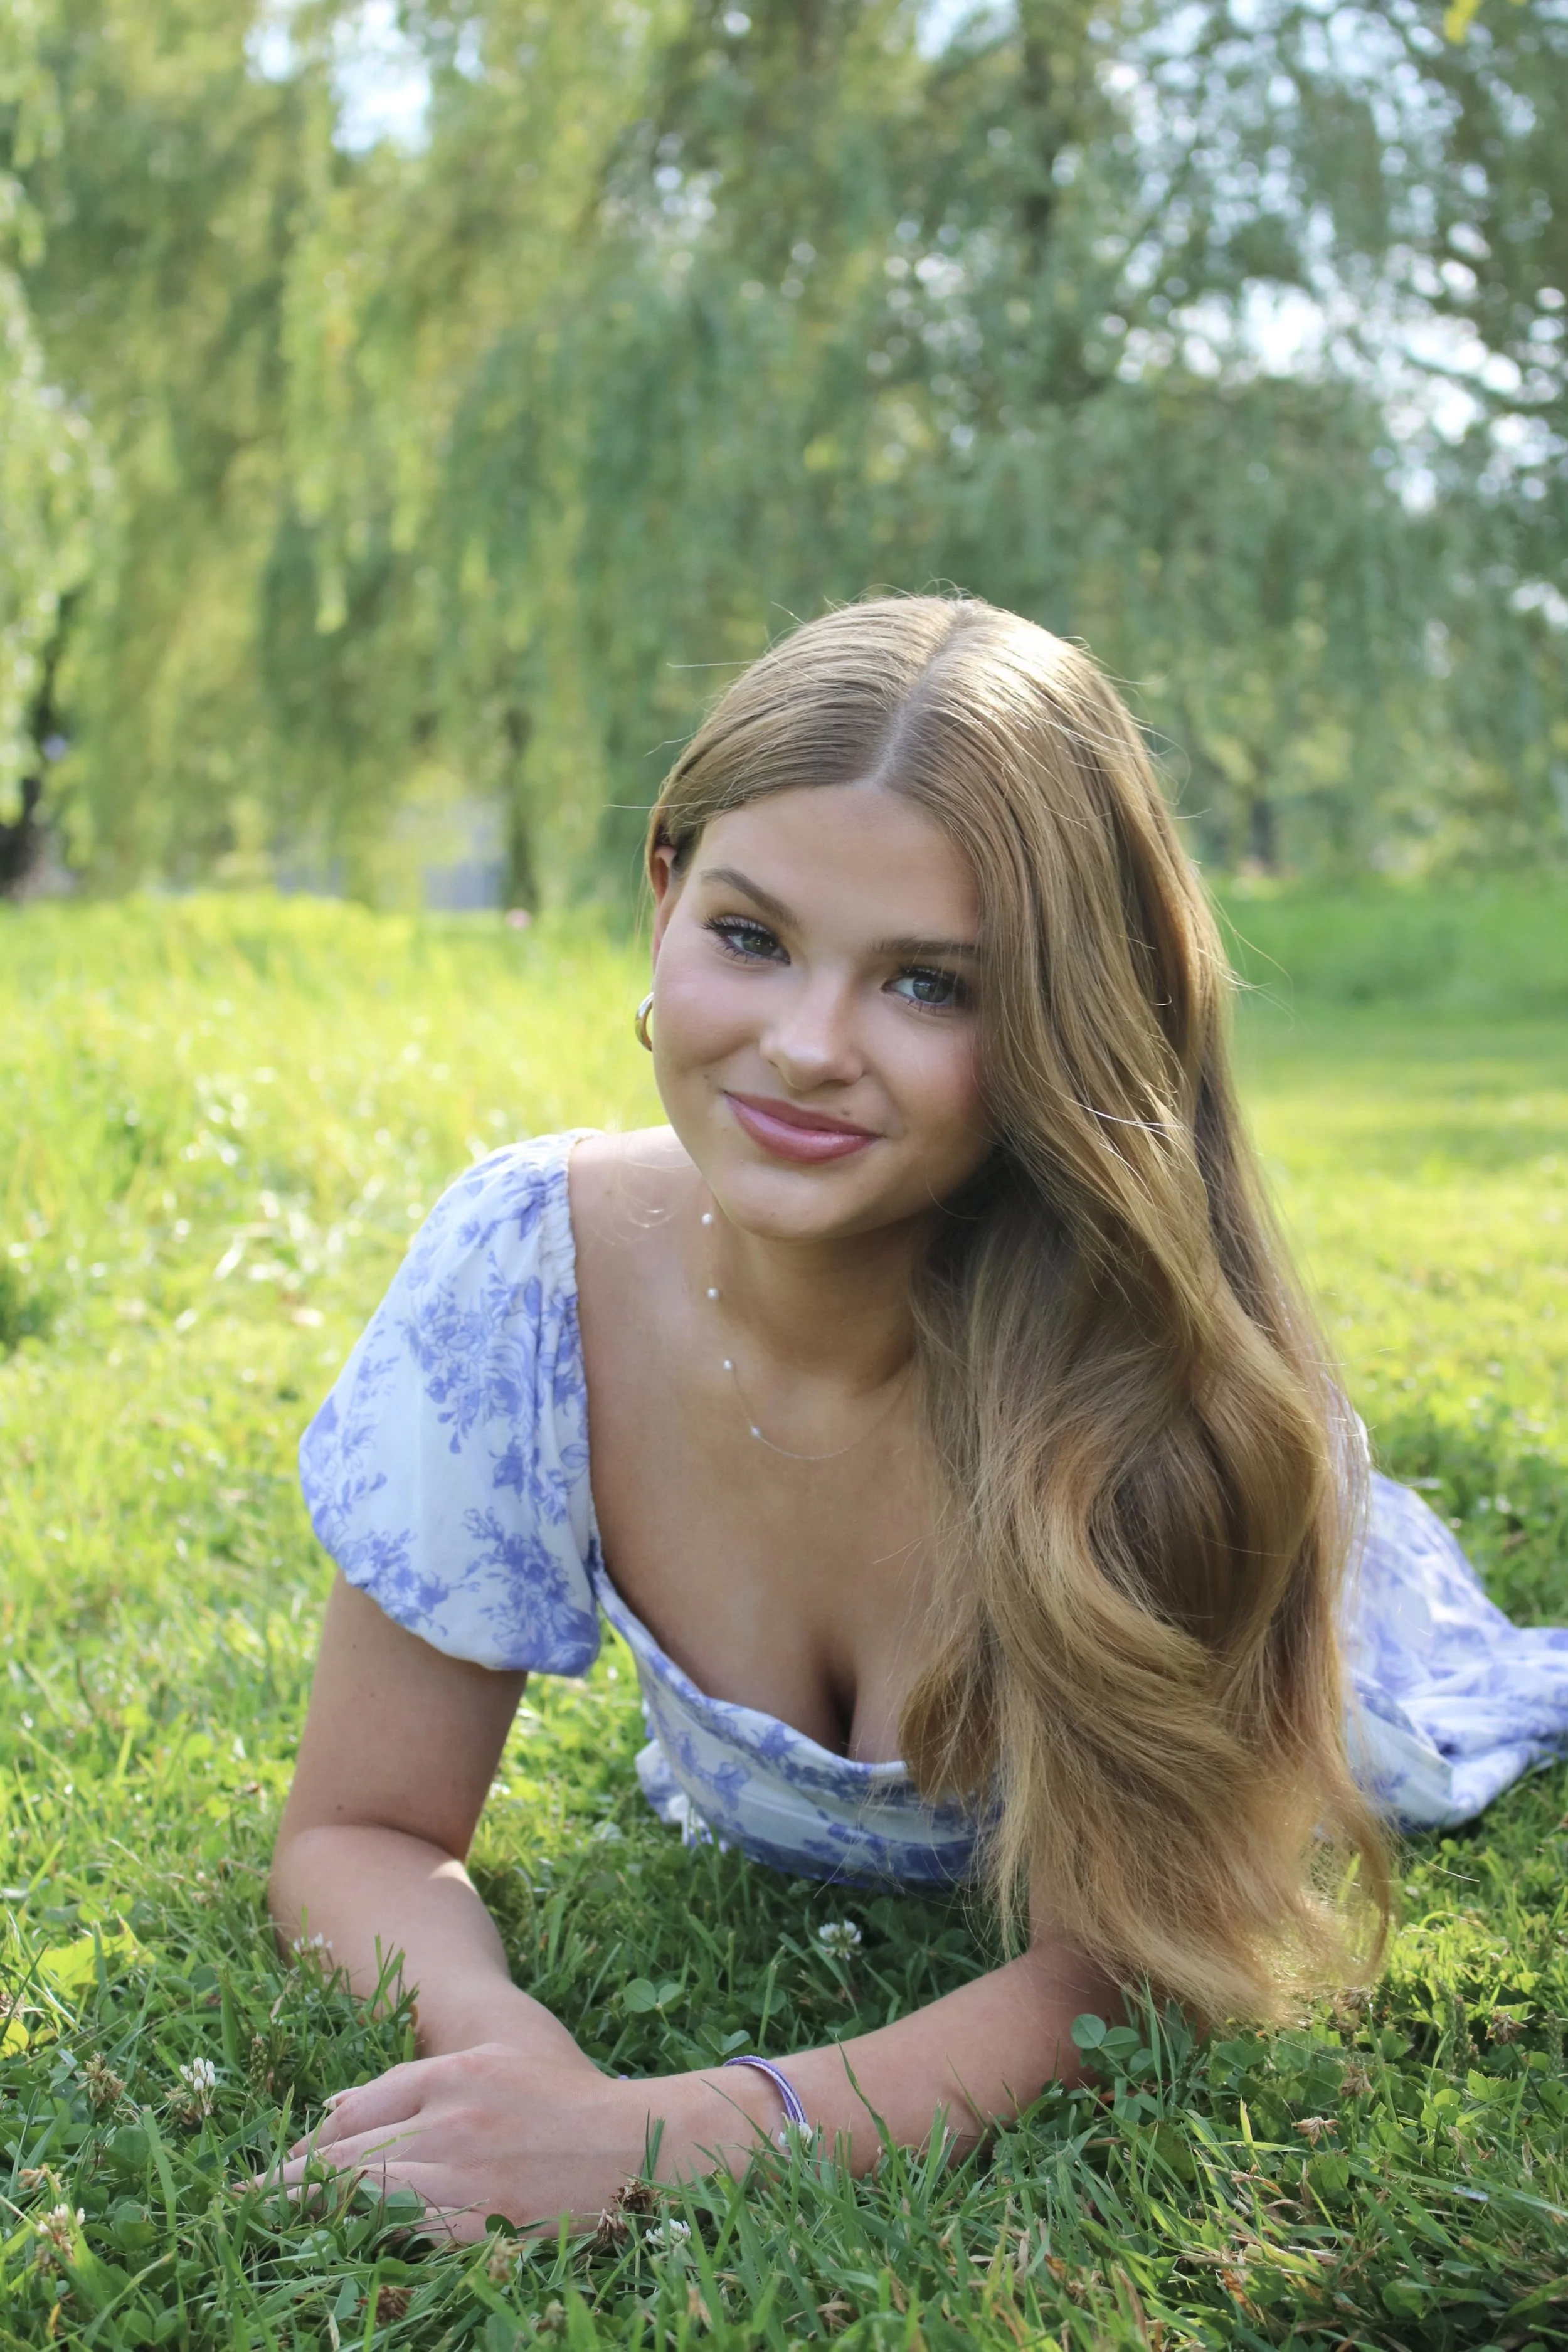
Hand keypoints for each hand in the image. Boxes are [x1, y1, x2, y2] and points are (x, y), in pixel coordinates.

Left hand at [266, 2045, 775, 2239]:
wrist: (645, 2146)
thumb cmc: (569, 2102)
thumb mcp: (493, 2065)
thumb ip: (416, 2083)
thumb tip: (333, 2116)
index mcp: (456, 2074)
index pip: (357, 2113)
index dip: (306, 2146)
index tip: (271, 2172)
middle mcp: (452, 2122)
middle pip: (346, 2159)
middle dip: (287, 2187)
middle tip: (239, 2210)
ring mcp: (465, 2179)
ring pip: (364, 2202)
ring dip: (311, 2221)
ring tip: (266, 2238)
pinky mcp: (480, 2231)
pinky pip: (405, 2244)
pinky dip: (365, 2254)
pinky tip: (335, 2267)